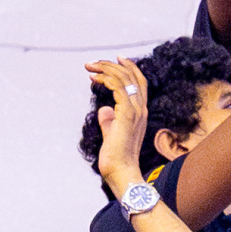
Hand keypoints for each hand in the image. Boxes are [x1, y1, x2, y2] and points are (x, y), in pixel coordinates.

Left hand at [84, 58, 147, 197]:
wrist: (121, 172)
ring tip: (90, 68)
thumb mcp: (112, 134)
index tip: (115, 59)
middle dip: (112, 65)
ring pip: (125, 79)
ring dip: (106, 69)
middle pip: (132, 76)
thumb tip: (104, 110)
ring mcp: (135, 112)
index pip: (138, 82)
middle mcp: (140, 109)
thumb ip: (109, 121)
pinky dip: (107, 79)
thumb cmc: (116, 158)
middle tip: (93, 63)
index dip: (129, 68)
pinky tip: (95, 79)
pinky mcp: (127, 116)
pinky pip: (119, 88)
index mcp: (139, 112)